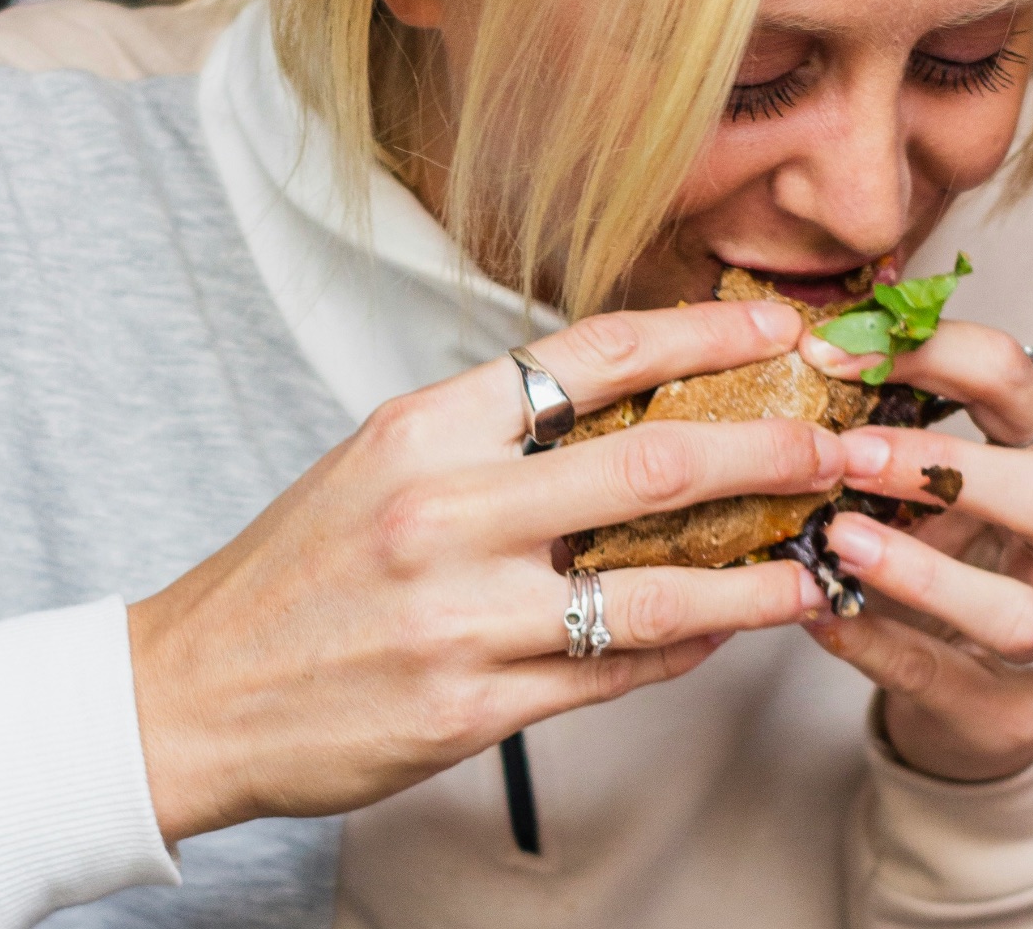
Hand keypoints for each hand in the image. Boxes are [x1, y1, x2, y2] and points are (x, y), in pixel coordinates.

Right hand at [129, 301, 839, 841]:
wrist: (191, 692)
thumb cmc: (292, 573)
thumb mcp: (377, 466)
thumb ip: (491, 437)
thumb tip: (623, 411)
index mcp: (424, 428)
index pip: (592, 354)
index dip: (704, 332)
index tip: (780, 323)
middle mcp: (446, 511)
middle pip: (654, 463)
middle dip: (772, 450)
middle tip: (841, 447)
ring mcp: (462, 616)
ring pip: (657, 590)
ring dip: (756, 576)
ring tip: (815, 566)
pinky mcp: (471, 708)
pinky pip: (614, 673)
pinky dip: (684, 650)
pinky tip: (724, 632)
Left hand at [798, 323, 1032, 780]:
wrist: (977, 698)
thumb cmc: (950, 558)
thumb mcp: (934, 484)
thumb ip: (891, 424)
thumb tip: (805, 345)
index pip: (1021, 381)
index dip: (932, 353)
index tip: (832, 353)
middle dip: (945, 467)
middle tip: (847, 454)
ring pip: (1015, 608)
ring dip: (919, 571)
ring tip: (837, 539)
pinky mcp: (1010, 712)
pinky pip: (941, 676)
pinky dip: (874, 642)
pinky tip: (818, 613)